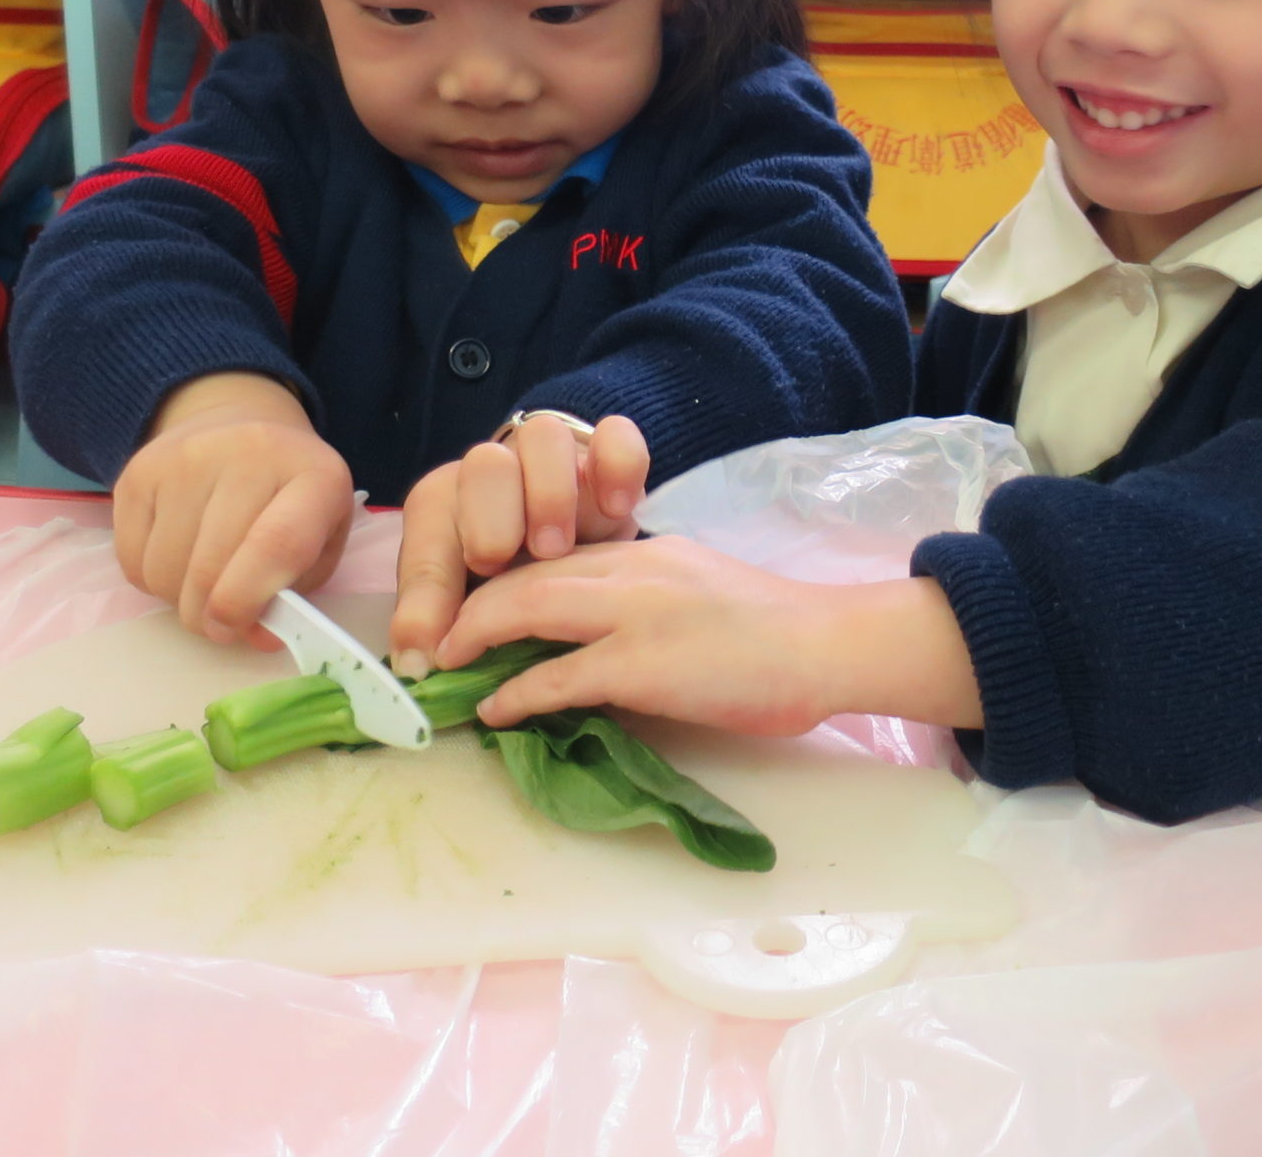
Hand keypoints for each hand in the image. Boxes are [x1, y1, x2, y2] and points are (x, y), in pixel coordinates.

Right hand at [112, 371, 354, 646]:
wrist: (239, 425)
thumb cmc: (288, 500)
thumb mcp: (318, 542)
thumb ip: (293, 593)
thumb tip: (253, 635)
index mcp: (315, 476)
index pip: (279, 543)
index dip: (249, 601)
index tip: (233, 629)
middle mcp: (250, 453)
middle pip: (209, 566)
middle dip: (208, 617)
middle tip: (220, 624)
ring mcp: (188, 456)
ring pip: (163, 569)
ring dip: (179, 598)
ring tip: (203, 580)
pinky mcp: (140, 469)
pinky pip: (130, 558)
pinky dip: (151, 578)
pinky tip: (177, 555)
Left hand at [389, 413, 646, 675]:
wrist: (569, 537)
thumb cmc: (504, 579)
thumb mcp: (462, 597)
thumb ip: (433, 619)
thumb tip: (414, 663)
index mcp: (444, 504)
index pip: (431, 516)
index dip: (448, 560)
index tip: (461, 611)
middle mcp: (492, 471)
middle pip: (486, 463)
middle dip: (499, 517)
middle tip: (516, 569)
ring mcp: (551, 458)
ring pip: (545, 436)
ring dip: (552, 492)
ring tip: (564, 548)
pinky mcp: (606, 454)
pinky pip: (615, 433)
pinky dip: (618, 464)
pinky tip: (620, 510)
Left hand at [433, 535, 984, 736]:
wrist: (827, 645)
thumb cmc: (771, 629)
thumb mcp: (694, 590)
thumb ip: (641, 600)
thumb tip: (588, 638)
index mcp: (643, 553)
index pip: (552, 556)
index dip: (499, 582)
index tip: (468, 610)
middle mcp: (631, 569)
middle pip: (524, 575)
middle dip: (469, 606)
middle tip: (434, 641)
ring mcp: (635, 613)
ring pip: (528, 610)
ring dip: (474, 639)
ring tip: (443, 667)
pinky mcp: (644, 664)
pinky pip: (559, 676)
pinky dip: (516, 691)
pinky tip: (493, 709)